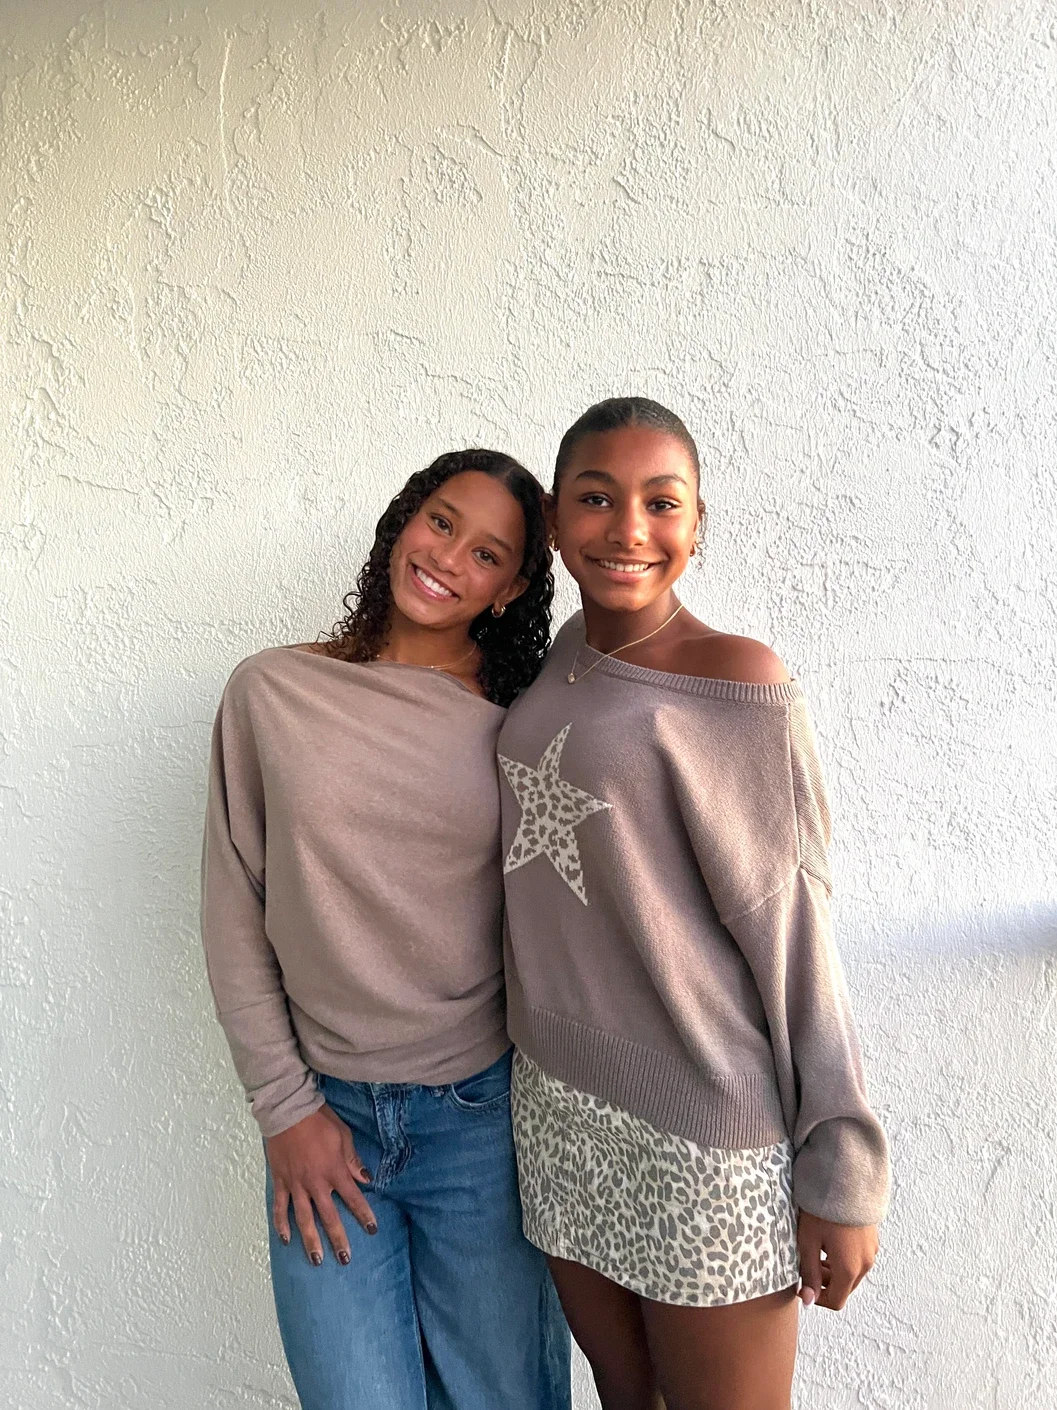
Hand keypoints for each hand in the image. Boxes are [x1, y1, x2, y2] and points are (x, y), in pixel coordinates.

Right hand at [267, 1105, 375, 1265]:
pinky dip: (282, 1224)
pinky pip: (281, 1207)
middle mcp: (316, 1183)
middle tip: (345, 1259)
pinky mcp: (280, 1181)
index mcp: (334, 1171)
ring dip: (311, 1241)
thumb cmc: (319, 1120)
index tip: (372, 1230)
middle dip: (338, 1239)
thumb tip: (366, 1179)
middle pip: (329, 1217)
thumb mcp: (343, 1136)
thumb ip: (353, 1160)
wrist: (288, 1112)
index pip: (353, 1198)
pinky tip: (286, 1239)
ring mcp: (296, 1185)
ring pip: (304, 1219)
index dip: (364, 1215)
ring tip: (316, 1260)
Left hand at [797, 1210, 877, 1310]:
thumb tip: (809, 1300)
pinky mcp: (872, 1239)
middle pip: (845, 1288)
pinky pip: (858, 1258)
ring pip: (852, 1273)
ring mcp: (871, 1251)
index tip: (802, 1285)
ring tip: (817, 1250)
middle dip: (825, 1283)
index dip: (816, 1297)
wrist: (846, 1179)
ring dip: (835, 1270)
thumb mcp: (808, 1241)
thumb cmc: (824, 1209)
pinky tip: (830, 1240)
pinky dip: (844, 1258)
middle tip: (808, 1265)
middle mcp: (865, 1264)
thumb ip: (809, 1273)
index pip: (836, 1301)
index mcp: (849, 1269)